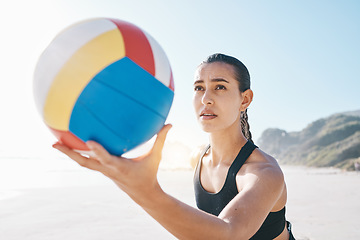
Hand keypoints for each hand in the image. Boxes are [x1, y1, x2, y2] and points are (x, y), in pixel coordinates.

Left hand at [53, 124, 171, 200]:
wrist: (143, 194)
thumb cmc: (149, 174)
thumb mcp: (156, 157)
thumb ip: (161, 140)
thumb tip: (170, 123)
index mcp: (120, 167)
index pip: (107, 159)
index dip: (98, 151)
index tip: (88, 141)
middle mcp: (109, 169)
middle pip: (85, 162)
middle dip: (70, 154)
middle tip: (54, 144)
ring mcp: (104, 171)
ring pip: (83, 162)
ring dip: (70, 154)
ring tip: (56, 144)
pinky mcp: (103, 170)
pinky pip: (88, 162)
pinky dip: (79, 155)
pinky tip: (73, 146)